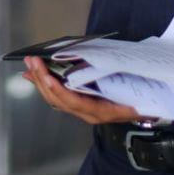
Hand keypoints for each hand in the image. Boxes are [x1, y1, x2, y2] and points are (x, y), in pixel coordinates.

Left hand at [21, 57, 139, 125]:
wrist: (143, 111)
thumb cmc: (140, 101)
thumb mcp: (136, 98)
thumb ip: (126, 95)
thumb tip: (118, 88)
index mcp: (99, 111)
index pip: (73, 102)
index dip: (59, 90)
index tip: (47, 76)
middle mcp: (87, 113)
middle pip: (58, 99)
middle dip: (42, 80)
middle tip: (32, 61)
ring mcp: (81, 109)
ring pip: (54, 98)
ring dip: (40, 80)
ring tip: (29, 64)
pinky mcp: (77, 103)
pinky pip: (56, 95)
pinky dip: (44, 84)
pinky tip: (34, 74)